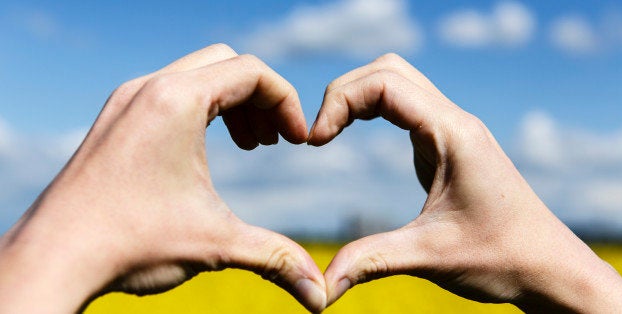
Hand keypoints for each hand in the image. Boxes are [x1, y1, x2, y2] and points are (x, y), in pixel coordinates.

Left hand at [0, 44, 325, 312]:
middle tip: (276, 141)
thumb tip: (321, 297)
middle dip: (261, 98)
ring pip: (197, 75)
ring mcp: (126, 100)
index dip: (287, 102)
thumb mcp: (215, 244)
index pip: (252, 71)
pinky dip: (201, 110)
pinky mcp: (115, 118)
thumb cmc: (130, 242)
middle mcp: (148, 88)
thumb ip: (276, 259)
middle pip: (226, 64)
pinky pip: (169, 92)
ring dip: (232, 102)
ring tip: (252, 145)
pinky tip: (207, 151)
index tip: (298, 141)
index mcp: (176, 101)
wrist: (54, 258)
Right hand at [309, 54, 621, 311]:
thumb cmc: (502, 258)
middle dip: (344, 91)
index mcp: (452, 134)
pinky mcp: (448, 144)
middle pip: (388, 70)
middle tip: (318, 133)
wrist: (549, 268)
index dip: (340, 102)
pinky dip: (373, 108)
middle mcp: (454, 121)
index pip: (384, 84)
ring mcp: (452, 130)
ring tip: (329, 131)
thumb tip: (319, 288)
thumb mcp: (429, 257)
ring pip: (397, 82)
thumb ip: (370, 261)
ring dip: (358, 96)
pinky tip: (355, 132)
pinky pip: (406, 106)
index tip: (314, 142)